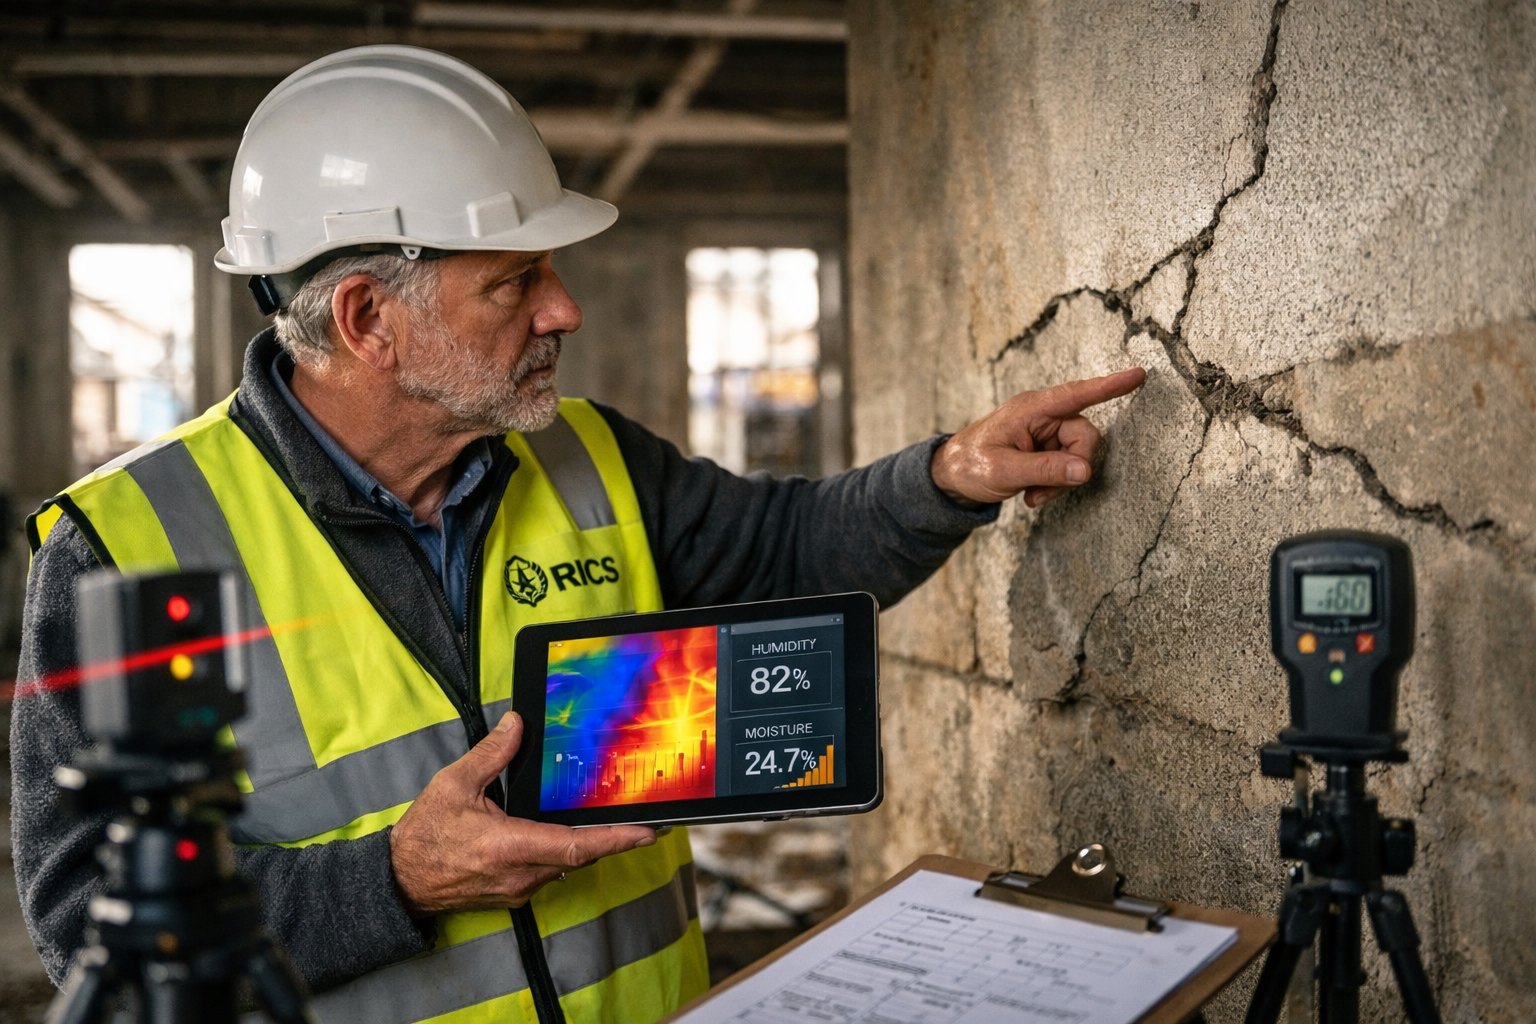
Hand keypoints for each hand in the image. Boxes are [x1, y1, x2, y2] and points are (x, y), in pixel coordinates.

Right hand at [389, 712, 655, 915]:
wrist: (400, 881)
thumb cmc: (424, 836)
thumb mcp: (454, 783)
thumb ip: (492, 753)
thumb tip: (516, 724)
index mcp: (508, 846)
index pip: (577, 846)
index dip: (616, 839)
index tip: (647, 831)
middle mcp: (520, 874)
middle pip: (581, 856)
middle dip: (612, 838)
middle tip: (643, 820)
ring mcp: (518, 889)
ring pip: (566, 865)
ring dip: (585, 844)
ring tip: (608, 821)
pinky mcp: (514, 895)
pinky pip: (549, 872)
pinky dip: (562, 852)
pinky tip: (565, 833)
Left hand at [930, 368, 1146, 508]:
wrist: (950, 477)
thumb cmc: (970, 465)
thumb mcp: (1003, 471)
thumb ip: (1045, 470)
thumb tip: (1085, 471)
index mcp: (1031, 409)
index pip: (1077, 394)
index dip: (1110, 386)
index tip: (1140, 374)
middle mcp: (1043, 415)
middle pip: (1085, 437)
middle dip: (1072, 469)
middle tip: (1042, 492)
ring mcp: (1046, 431)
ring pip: (1078, 456)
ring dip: (1060, 482)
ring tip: (1032, 495)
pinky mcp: (1046, 447)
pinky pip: (1068, 465)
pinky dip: (1055, 483)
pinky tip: (1032, 493)